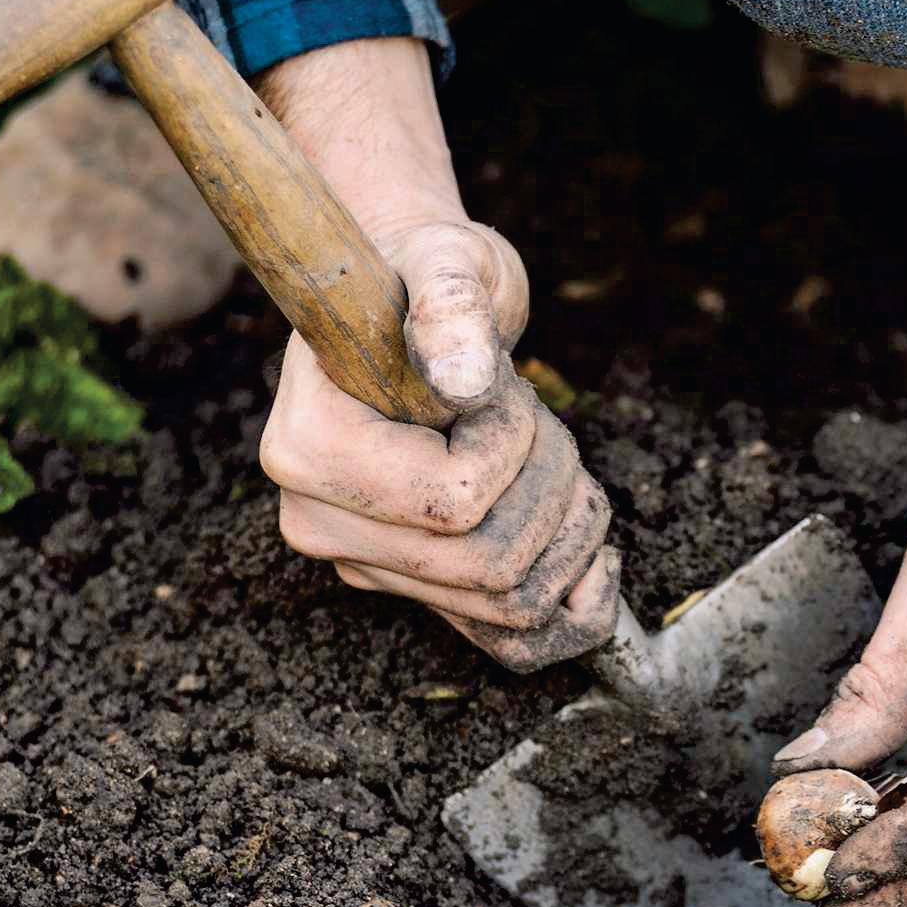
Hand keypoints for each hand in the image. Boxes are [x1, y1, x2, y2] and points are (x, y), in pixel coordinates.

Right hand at [260, 217, 618, 668]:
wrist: (413, 304)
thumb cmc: (426, 274)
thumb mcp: (447, 262)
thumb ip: (452, 308)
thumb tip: (465, 381)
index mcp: (310, 449)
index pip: (454, 502)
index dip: (515, 446)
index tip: (501, 388)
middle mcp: (321, 522)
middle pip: (489, 565)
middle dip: (553, 489)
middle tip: (544, 423)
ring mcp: (366, 561)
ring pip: (510, 603)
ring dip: (569, 530)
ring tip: (554, 456)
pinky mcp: (414, 583)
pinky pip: (508, 643)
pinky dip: (572, 611)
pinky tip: (595, 556)